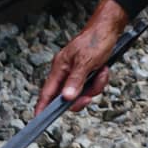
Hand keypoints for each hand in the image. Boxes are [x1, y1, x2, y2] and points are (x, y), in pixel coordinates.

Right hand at [34, 0, 129, 114]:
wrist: (110, 28)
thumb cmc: (95, 39)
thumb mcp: (86, 61)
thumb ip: (75, 81)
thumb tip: (66, 98)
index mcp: (60, 67)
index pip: (47, 91)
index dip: (42, 106)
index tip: (38, 119)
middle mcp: (66, 72)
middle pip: (68, 97)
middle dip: (82, 96)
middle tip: (90, 95)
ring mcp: (77, 73)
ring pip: (83, 92)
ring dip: (95, 86)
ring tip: (101, 72)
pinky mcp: (88, 72)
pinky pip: (92, 86)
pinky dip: (100, 80)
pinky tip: (103, 69)